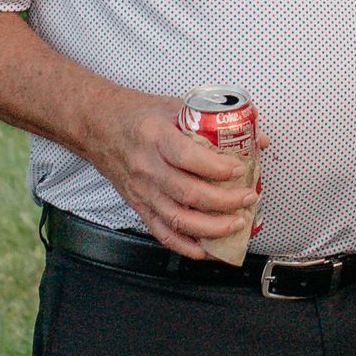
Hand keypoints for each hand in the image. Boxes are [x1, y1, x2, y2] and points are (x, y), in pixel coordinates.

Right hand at [83, 92, 262, 257]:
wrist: (98, 127)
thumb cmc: (138, 115)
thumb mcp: (174, 107)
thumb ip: (214, 121)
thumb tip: (257, 137)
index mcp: (156, 136)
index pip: (188, 156)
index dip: (216, 167)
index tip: (239, 169)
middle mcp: (147, 166)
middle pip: (187, 192)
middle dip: (224, 201)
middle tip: (248, 198)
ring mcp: (142, 190)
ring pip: (177, 218)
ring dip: (211, 227)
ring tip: (236, 223)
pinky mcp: (139, 206)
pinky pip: (163, 232)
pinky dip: (187, 246)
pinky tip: (207, 248)